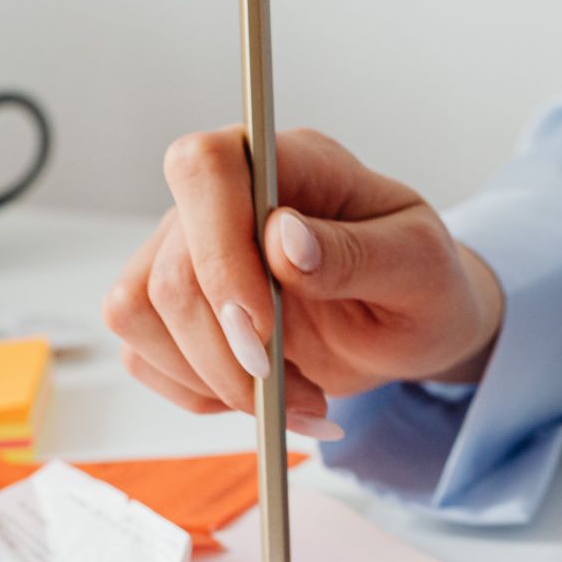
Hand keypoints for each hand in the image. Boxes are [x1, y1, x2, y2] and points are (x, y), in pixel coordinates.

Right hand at [104, 127, 504, 433]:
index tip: (263, 325)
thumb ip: (355, 251)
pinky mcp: (173, 309)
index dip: (218, 250)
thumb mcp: (418, 267)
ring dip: (216, 380)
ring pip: (140, 313)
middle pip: (168, 269)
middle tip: (299, 390)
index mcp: (287, 163)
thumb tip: (284, 239)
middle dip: (228, 352)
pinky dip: (203, 395)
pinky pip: (144, 355)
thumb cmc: (421, 283)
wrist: (411, 326)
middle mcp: (223, 200)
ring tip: (295, 396)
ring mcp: (187, 252)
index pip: (205, 168)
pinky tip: (265, 399)